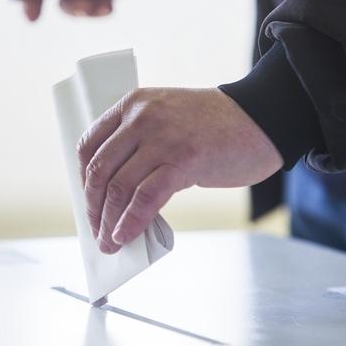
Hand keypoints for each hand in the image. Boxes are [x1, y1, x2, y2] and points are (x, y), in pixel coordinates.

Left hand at [77, 88, 283, 253]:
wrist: (262, 119)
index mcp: (132, 104)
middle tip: (95, 229)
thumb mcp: (165, 119)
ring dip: (108, 221)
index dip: (83, 178)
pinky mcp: (184, 159)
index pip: (89, 144)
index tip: (88, 201)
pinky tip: (125, 236)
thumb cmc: (212, 126)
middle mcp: (142, 117)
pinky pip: (146, 197)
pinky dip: (131, 221)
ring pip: (119, 186)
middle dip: (93, 206)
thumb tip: (113, 192)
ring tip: (109, 242)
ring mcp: (162, 138)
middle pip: (99, 169)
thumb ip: (138, 143)